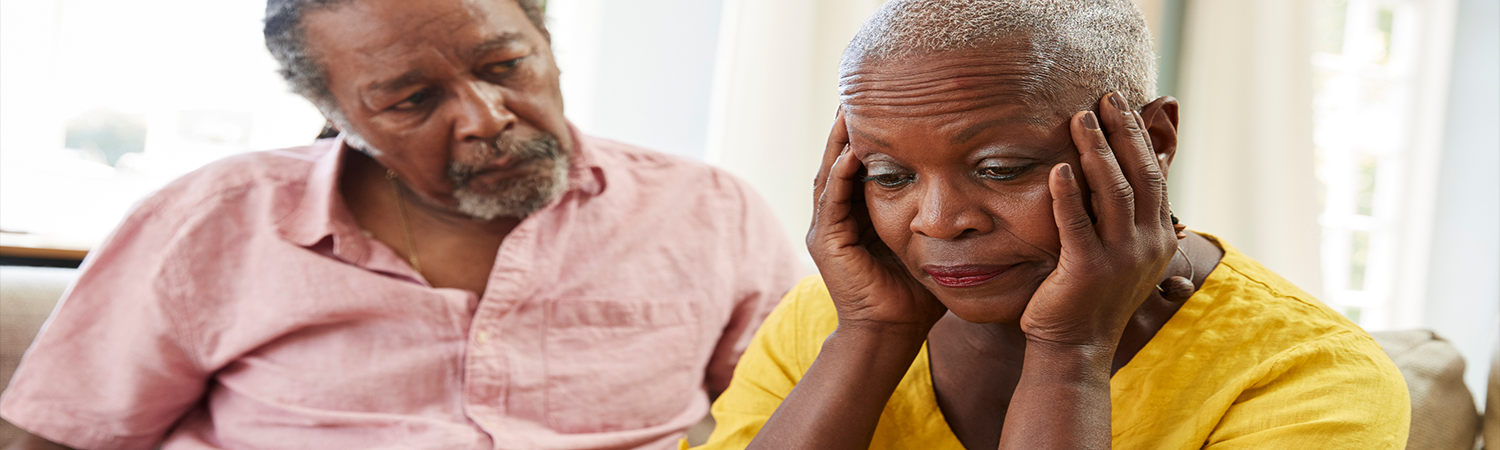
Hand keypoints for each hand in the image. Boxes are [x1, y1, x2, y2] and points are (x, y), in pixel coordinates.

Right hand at [808, 108, 946, 332]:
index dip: (868, 135)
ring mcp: (827, 229)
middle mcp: (836, 218)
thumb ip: (936, 219)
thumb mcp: (927, 245)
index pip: (859, 165)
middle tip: (859, 92)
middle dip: (848, 128)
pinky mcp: (827, 243)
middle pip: (839, 160)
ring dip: (840, 142)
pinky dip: (841, 174)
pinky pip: (832, 199)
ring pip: (831, 172)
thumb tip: (974, 192)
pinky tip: (853, 152)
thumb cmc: (914, 296)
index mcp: (857, 216)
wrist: (891, 334)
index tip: (885, 103)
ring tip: (850, 109)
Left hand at [1020, 92, 1177, 347]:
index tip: (1121, 105)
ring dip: (1096, 150)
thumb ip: (1125, 215)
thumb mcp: (1120, 253)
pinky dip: (1068, 192)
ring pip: (1113, 191)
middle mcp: (1147, 245)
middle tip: (1104, 98)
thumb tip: (1131, 166)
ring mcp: (1121, 258)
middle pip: (1138, 174)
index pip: (1152, 175)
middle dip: (1121, 132)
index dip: (1137, 137)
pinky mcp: (1088, 270)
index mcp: (1158, 238)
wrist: (1074, 348)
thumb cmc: (1089, 297)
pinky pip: (1077, 222)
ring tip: (1079, 118)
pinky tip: (1058, 167)